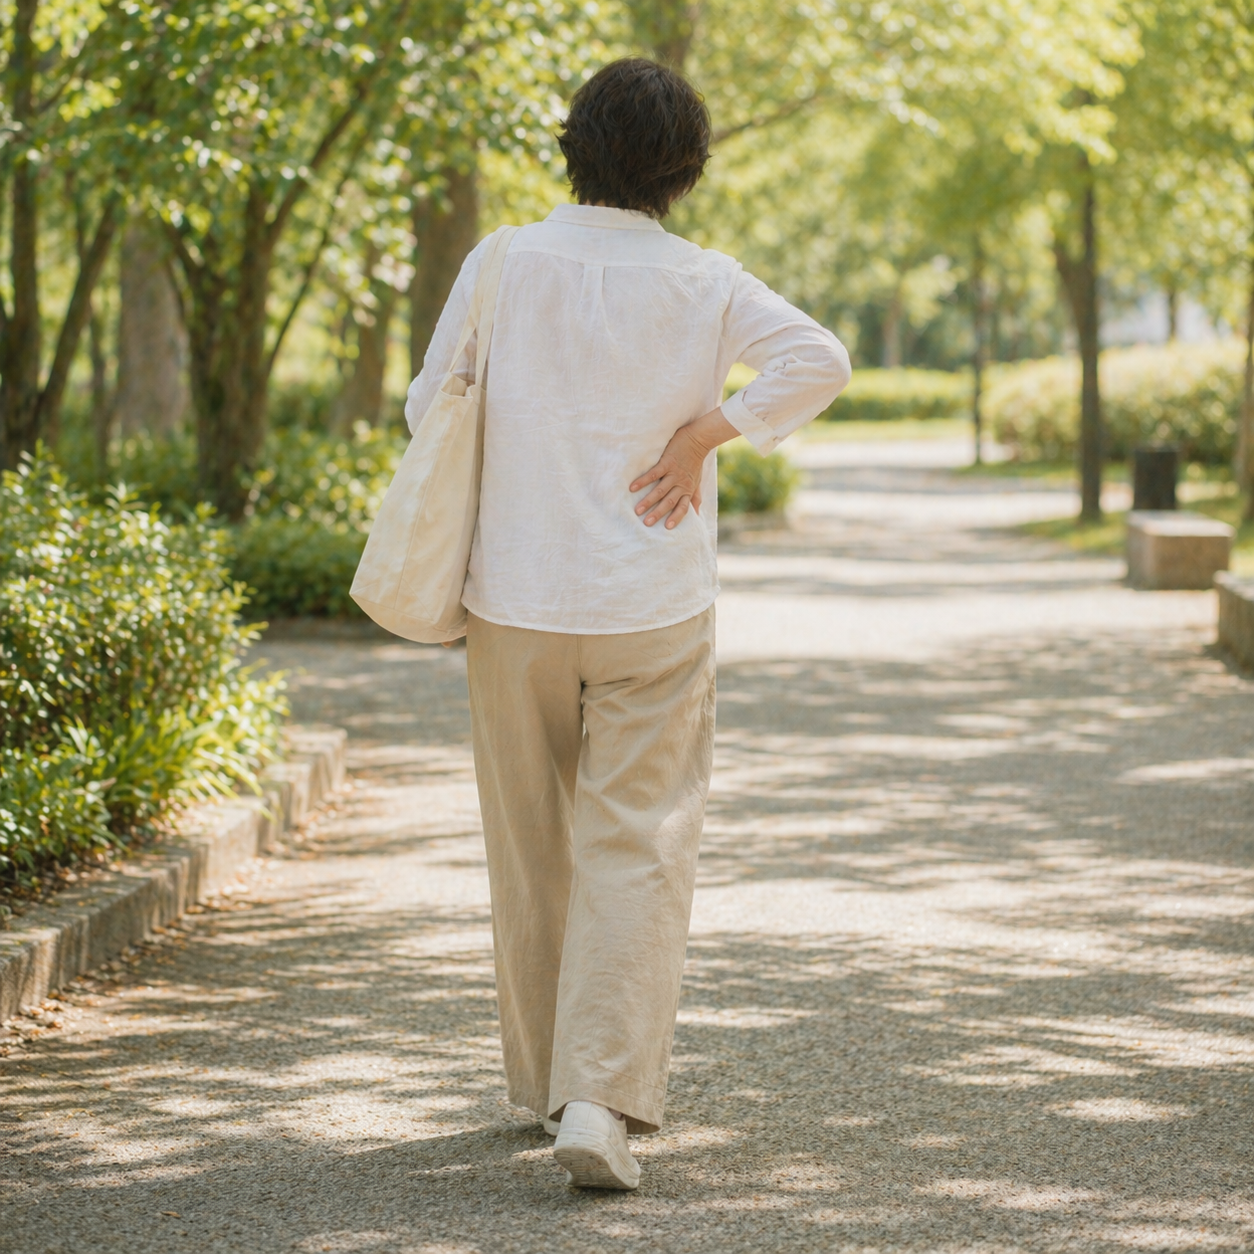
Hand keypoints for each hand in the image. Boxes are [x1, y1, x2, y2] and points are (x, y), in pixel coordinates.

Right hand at [630, 407, 739, 529]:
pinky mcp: (667, 462)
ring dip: (648, 501)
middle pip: (669, 502)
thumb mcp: (697, 481)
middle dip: (658, 513)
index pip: (683, 507)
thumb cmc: (696, 462)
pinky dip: (643, 481)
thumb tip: (697, 513)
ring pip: (660, 490)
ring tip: (637, 510)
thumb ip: (695, 497)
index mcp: (688, 490)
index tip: (667, 528)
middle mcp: (681, 484)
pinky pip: (654, 474)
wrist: (698, 439)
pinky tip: (633, 488)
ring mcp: (674, 473)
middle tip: (646, 524)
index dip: (676, 517)